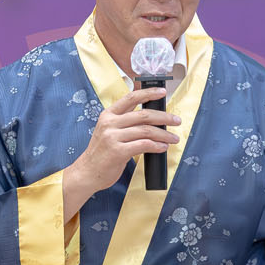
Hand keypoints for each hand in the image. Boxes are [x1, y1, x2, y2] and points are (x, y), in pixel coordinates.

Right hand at [61, 85, 179, 218]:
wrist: (88, 172)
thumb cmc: (102, 152)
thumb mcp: (109, 131)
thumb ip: (125, 122)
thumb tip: (151, 118)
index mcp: (108, 114)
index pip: (131, 98)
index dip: (148, 93)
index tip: (162, 92)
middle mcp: (110, 123)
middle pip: (143, 115)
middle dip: (164, 117)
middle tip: (176, 120)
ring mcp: (113, 137)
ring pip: (146, 131)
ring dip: (163, 135)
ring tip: (173, 138)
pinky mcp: (118, 151)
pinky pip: (143, 145)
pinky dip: (156, 146)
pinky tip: (163, 147)